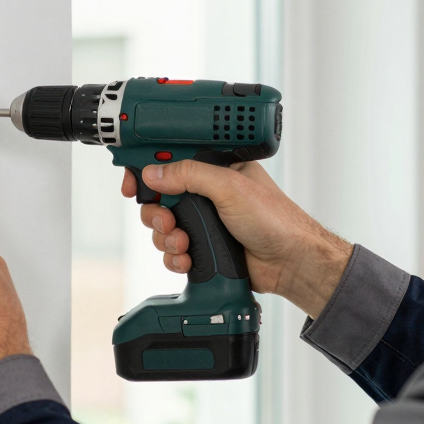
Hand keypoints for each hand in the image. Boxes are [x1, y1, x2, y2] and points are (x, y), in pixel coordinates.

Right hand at [123, 161, 351, 318]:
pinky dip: (175, 258)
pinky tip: (188, 260)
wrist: (290, 262)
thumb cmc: (274, 219)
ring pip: (163, 227)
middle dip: (157, 212)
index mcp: (215, 168)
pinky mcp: (204, 248)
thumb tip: (154, 173)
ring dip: (166, 237)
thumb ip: (190, 175)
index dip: (148, 170)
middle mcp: (207, 193)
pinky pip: (173, 251)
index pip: (172, 161)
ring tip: (184, 244)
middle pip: (160, 197)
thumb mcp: (229, 188)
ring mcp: (205, 222)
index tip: (132, 183)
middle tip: (167, 220)